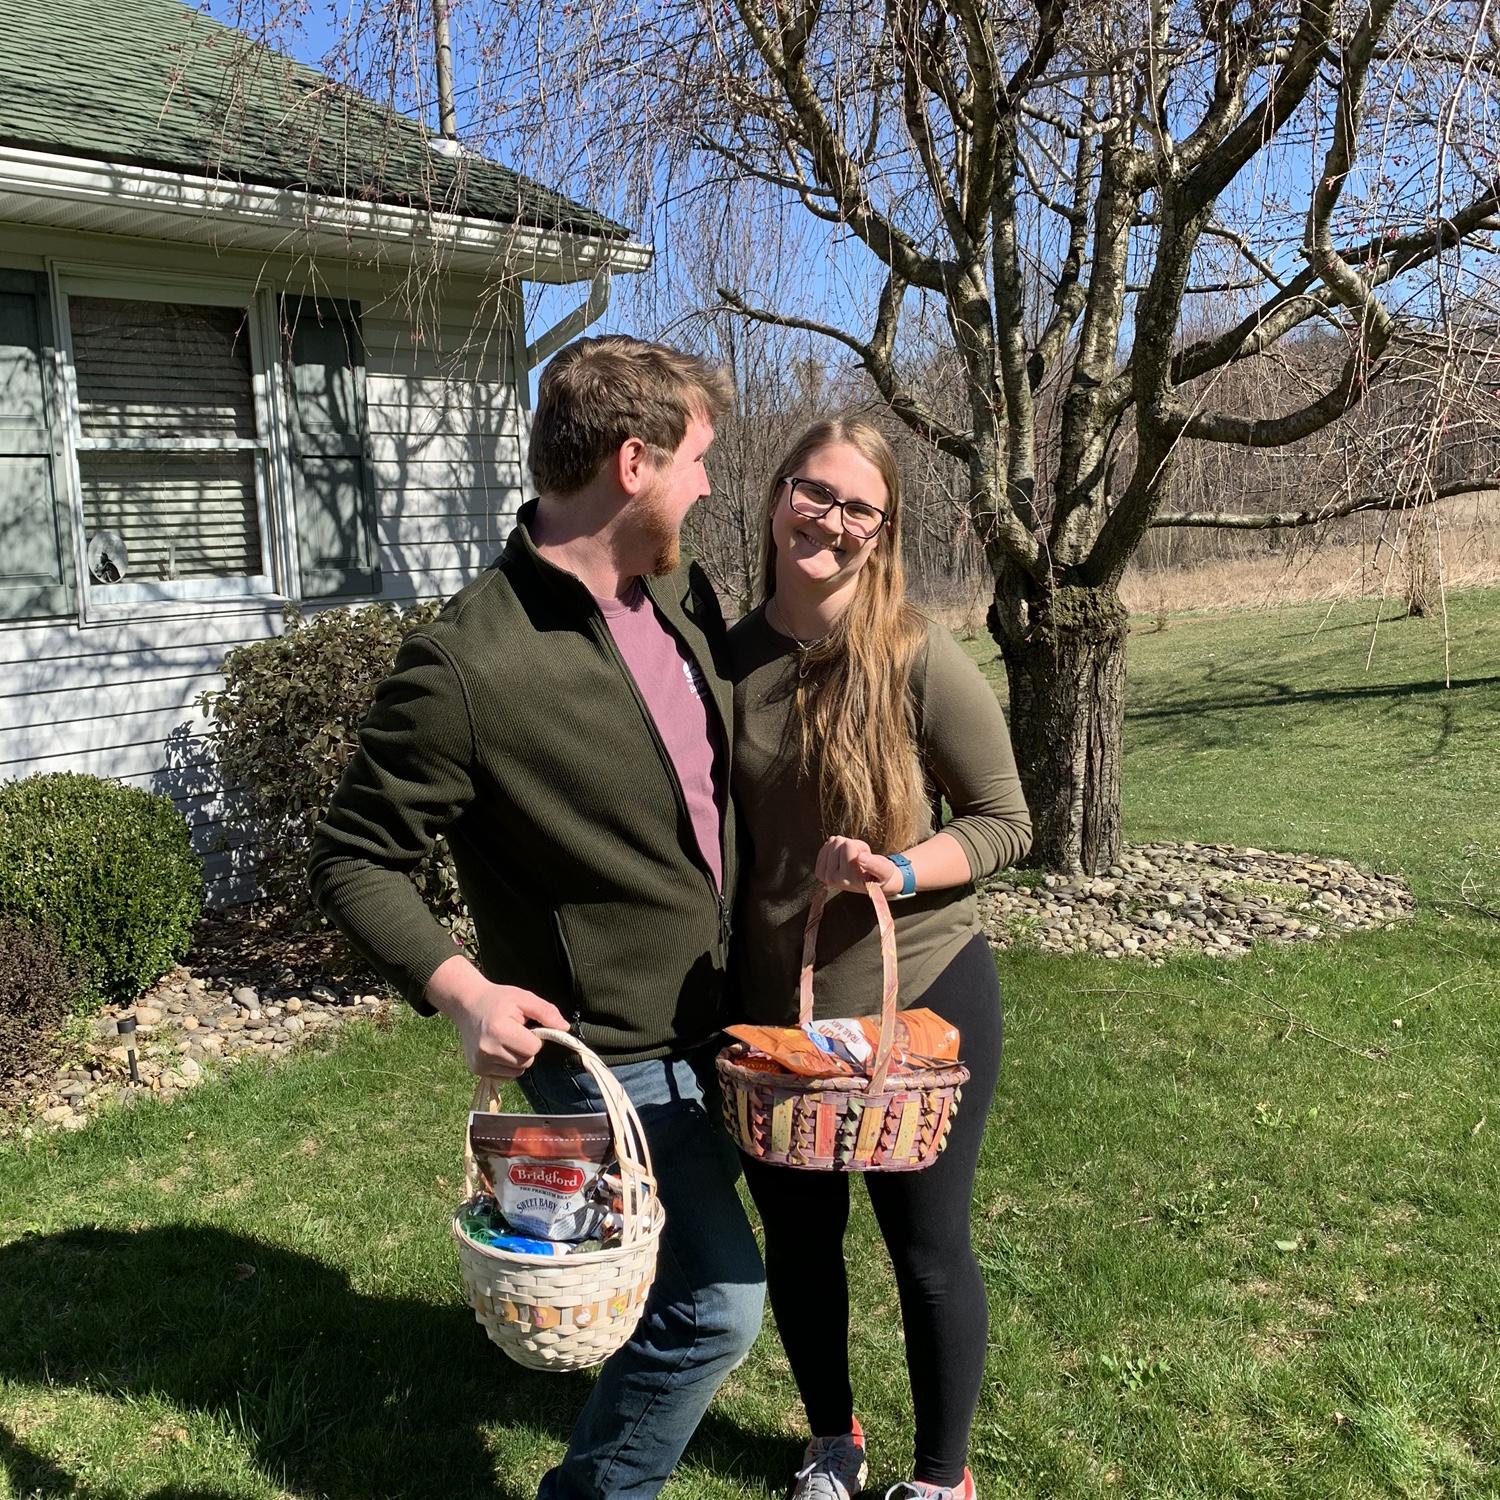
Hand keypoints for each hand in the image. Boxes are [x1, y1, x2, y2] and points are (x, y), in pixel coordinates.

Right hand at [423, 955, 567, 1077]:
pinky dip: (508, 1065)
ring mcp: (480, 1062)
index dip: (534, 1037)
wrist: (467, 1004)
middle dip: (527, 1048)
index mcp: (499, 1030)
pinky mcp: (477, 1070)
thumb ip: (546, 1012)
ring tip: (506, 1039)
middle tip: (515, 1031)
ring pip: (518, 1071)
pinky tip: (499, 1049)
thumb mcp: (524, 998)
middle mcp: (487, 1050)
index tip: (524, 1026)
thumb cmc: (498, 1000)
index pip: (533, 1048)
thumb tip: (565, 1028)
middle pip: (527, 1062)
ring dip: (518, 1058)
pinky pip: (506, 1075)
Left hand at [815, 835, 901, 896]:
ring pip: (832, 843)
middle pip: (839, 843)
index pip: (848, 847)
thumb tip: (860, 858)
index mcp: (854, 881)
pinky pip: (824, 848)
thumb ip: (876, 865)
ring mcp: (827, 878)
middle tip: (860, 858)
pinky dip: (834, 848)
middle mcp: (838, 881)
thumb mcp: (885, 869)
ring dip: (844, 846)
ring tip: (853, 859)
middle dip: (852, 845)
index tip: (866, 858)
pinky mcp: (820, 873)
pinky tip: (843, 857)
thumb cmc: (879, 874)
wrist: (872, 883)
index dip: (860, 847)